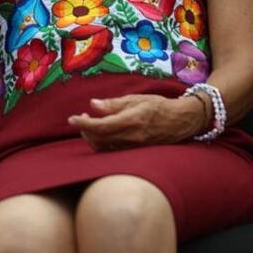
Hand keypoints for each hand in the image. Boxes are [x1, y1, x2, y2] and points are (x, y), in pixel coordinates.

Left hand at [68, 94, 204, 150]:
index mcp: (132, 120)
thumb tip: (93, 105)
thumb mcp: (138, 99)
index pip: (101, 126)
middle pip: (99, 139)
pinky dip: (102, 143)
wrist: (181, 122)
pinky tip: (101, 134)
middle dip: (86, 130)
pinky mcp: (135, 153)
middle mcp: (132, 137)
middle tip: (82, 118)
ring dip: (92, 137)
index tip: (72, 118)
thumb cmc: (159, 106)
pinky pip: (112, 151)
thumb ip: (114, 103)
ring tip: (90, 125)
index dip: (83, 123)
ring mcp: (133, 148)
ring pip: (104, 148)